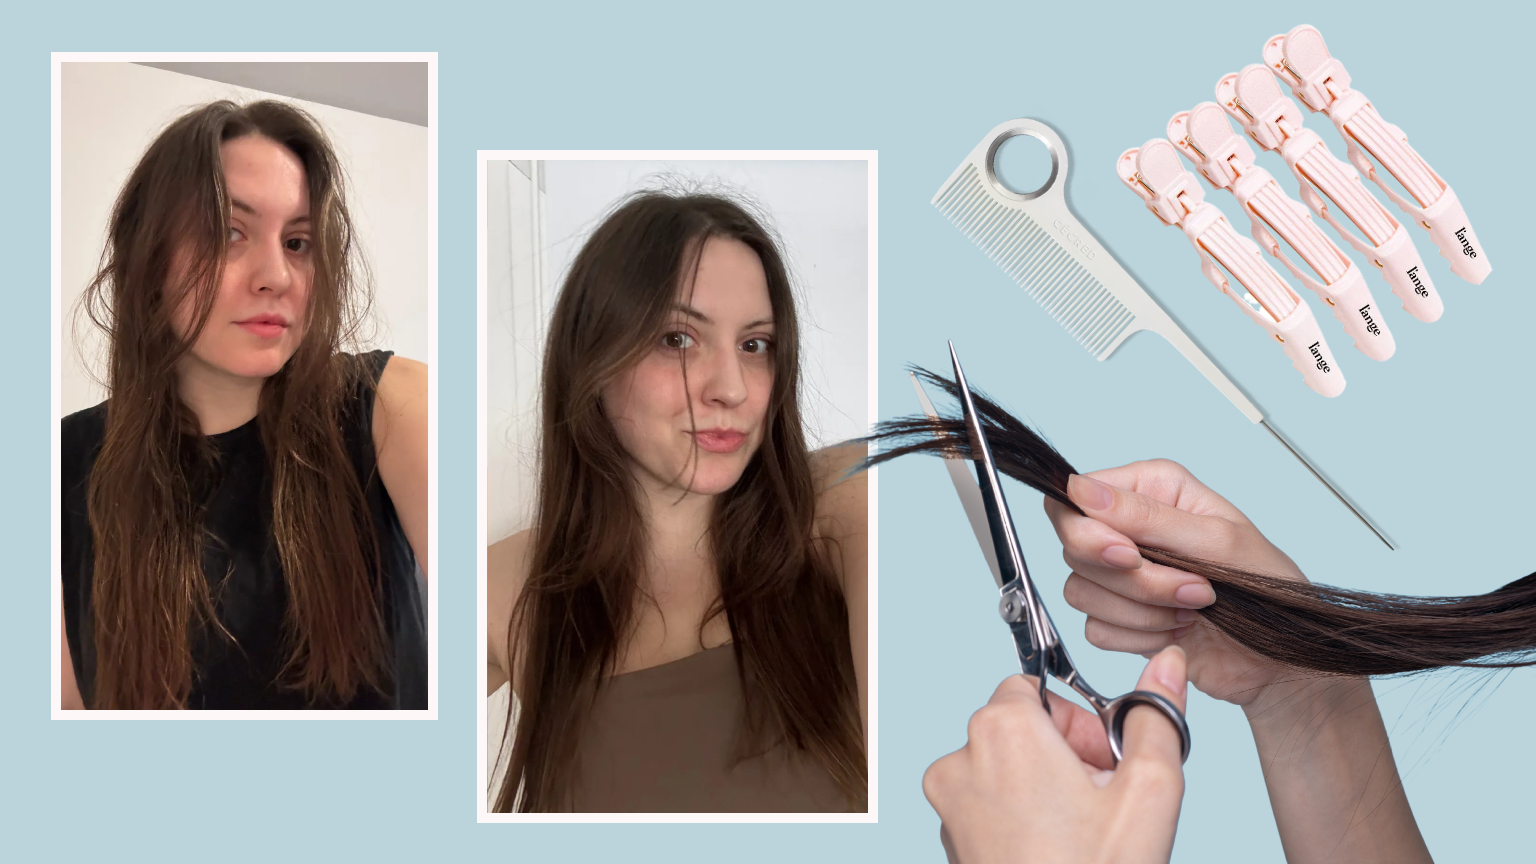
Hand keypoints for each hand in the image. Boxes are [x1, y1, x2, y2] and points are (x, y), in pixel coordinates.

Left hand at [924, 647, 1188, 863]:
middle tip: (1103, 799)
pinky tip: (1058, 849)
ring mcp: (949, 804)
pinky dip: (1020, 816)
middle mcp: (961, 760)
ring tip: (1083, 831)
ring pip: (1004, 769)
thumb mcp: (1149, 790)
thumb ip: (1156, 717)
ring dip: (1044, 787)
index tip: (1106, 759)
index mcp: (1002, 730)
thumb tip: (1166, 664)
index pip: (1035, 686)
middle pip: (1020, 727)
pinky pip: (988, 806)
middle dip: (1065, 753)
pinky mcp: (951, 839)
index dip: (1079, 720)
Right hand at [1044, 460, 1305, 705]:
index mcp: (1151, 490)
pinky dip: (1137, 637)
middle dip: (1134, 579)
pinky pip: (1094, 628)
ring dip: (1141, 611)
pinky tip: (1176, 631)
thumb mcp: (1216, 542)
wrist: (1280, 658)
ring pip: (1080, 591)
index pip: (1076, 498)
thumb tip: (1081, 490)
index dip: (1088, 531)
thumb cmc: (1269, 588)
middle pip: (1075, 548)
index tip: (1128, 556)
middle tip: (1191, 587)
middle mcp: (1129, 527)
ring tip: (1193, 608)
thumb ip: (1145, 516)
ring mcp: (1121, 575)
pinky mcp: (1119, 617)